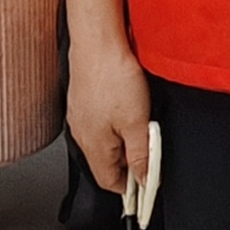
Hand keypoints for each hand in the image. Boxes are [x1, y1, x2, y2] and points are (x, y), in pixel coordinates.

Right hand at [68, 23, 153, 201]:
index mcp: (93, 147)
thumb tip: (143, 180)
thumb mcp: (137, 123)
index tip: (147, 184)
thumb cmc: (114, 76)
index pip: (109, 183)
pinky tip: (125, 108)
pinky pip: (99, 123)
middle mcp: (82, 135)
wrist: (97, 41)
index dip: (131, 187)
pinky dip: (114, 123)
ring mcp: (79, 117)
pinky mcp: (82, 101)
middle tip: (149, 147)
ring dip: (123, 141)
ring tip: (139, 124)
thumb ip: (141, 155)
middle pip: (106, 163)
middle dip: (129, 162)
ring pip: (103, 142)